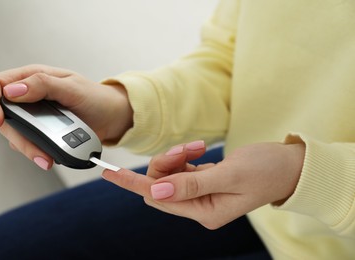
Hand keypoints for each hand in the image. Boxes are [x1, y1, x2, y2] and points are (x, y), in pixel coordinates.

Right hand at [0, 64, 132, 168]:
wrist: (112, 117)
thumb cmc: (96, 97)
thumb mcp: (72, 87)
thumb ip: (43, 85)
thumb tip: (12, 90)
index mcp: (32, 77)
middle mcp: (28, 96)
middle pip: (2, 114)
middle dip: (15, 134)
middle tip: (33, 149)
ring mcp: (34, 115)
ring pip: (13, 133)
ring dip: (27, 148)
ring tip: (46, 158)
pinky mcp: (41, 131)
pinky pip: (28, 143)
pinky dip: (36, 152)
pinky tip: (49, 157)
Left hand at [102, 141, 304, 228]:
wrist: (288, 166)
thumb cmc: (266, 170)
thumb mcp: (230, 175)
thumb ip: (191, 184)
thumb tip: (154, 191)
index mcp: (205, 212)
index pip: (157, 199)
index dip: (133, 184)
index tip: (110, 173)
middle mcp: (199, 207)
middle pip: (160, 186)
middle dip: (165, 163)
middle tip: (187, 148)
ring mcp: (201, 194)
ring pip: (169, 175)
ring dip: (176, 156)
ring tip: (197, 146)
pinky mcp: (204, 181)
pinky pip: (180, 169)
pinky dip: (184, 156)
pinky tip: (198, 149)